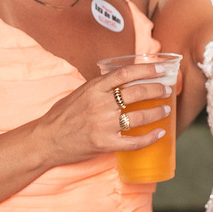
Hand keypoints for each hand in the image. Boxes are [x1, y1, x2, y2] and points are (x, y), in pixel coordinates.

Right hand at [31, 62, 172, 167]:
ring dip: (157, 112)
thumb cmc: (62, 116)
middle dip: (157, 90)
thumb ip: (100, 87)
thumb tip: (124, 80)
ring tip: (165, 110)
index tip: (161, 68)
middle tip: (166, 90)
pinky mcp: (105, 143)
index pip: (125, 73)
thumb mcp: (79, 93)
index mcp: (94, 88)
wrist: (45, 140)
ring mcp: (103, 124)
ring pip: (139, 116)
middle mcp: (100, 104)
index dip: (147, 69)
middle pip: (137, 92)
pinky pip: (134, 141)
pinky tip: (159, 134)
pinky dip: (150, 138)